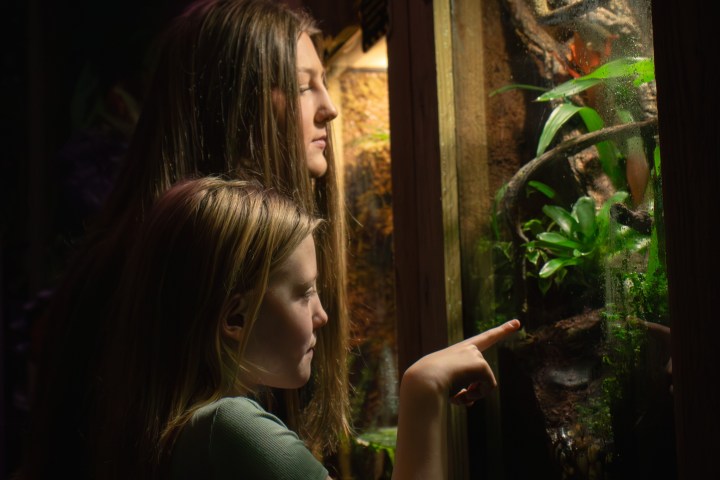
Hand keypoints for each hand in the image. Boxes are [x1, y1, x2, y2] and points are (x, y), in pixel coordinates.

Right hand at [402, 320, 520, 406]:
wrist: (425, 380)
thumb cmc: (429, 383)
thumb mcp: (445, 386)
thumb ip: (460, 391)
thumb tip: (470, 400)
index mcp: (459, 350)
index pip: (485, 338)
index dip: (502, 330)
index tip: (518, 322)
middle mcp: (470, 349)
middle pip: (483, 375)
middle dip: (476, 391)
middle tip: (459, 396)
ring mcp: (476, 355)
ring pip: (484, 383)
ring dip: (473, 393)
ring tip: (455, 392)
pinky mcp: (481, 364)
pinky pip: (488, 388)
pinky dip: (477, 394)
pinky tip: (462, 393)